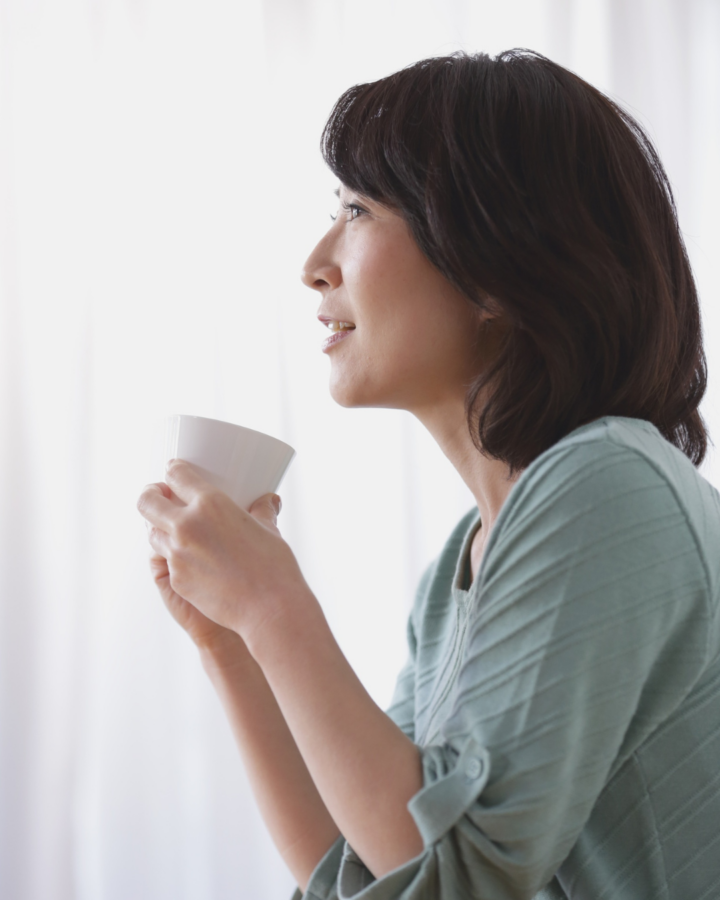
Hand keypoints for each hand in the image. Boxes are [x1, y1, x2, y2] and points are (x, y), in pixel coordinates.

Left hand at [137, 461, 313, 649]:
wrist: (270, 607)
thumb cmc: (274, 565)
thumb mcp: (269, 530)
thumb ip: (262, 510)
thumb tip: (269, 500)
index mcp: (210, 503)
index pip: (176, 475)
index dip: (173, 470)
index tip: (173, 472)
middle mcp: (186, 525)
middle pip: (147, 501)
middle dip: (150, 495)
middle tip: (160, 496)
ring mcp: (177, 554)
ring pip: (151, 533)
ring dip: (158, 527)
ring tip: (172, 528)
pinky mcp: (176, 579)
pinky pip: (166, 560)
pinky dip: (173, 555)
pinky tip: (189, 558)